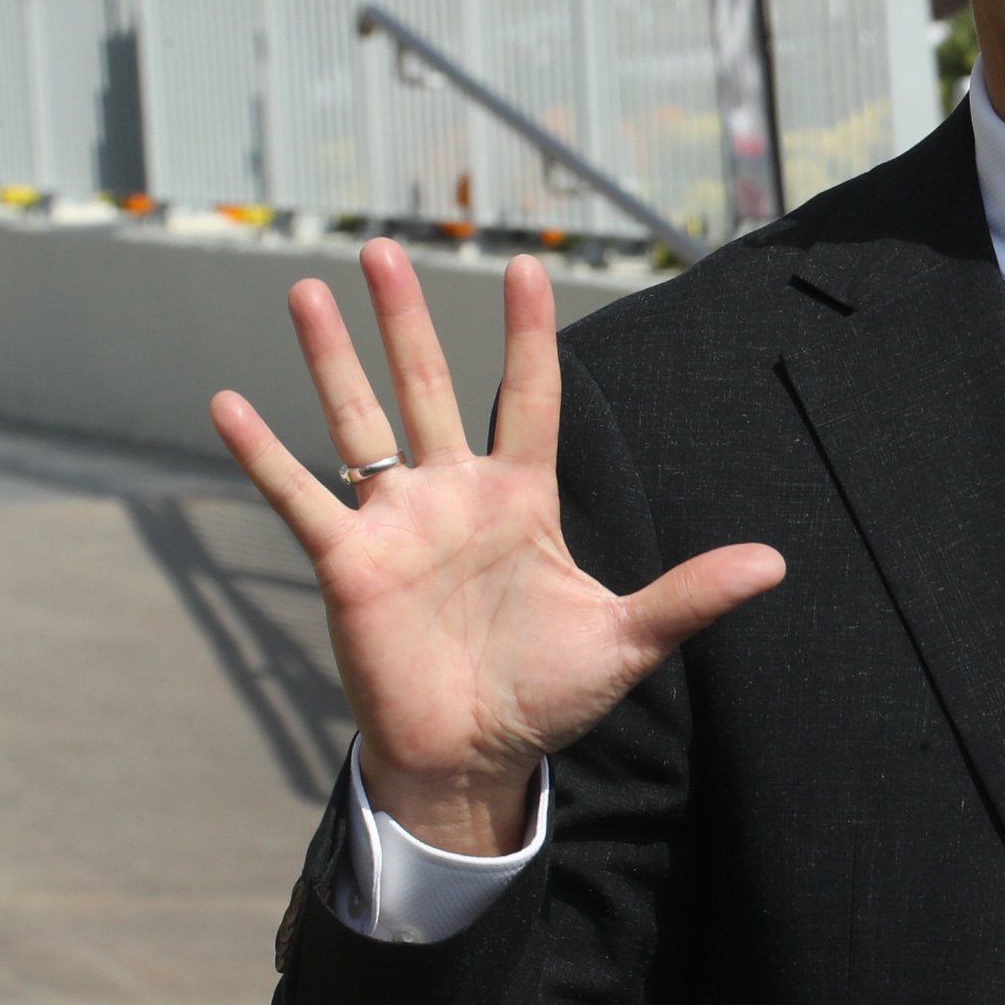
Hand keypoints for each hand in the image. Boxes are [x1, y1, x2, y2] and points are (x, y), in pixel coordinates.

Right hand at [210, 240, 783, 855]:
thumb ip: (692, 594)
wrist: (476, 758)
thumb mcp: (629, 641)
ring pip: (360, 422)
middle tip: (383, 245)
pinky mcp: (350, 564)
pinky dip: (264, 454)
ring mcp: (397, 524)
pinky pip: (300, 498)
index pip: (528, 397)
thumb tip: (776, 562)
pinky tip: (228, 403)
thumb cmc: (548, 696)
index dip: (526, 335)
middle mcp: (454, 496)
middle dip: (407, 318)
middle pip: (428, 385)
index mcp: (522, 501)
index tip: (524, 266)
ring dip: (333, 359)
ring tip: (308, 290)